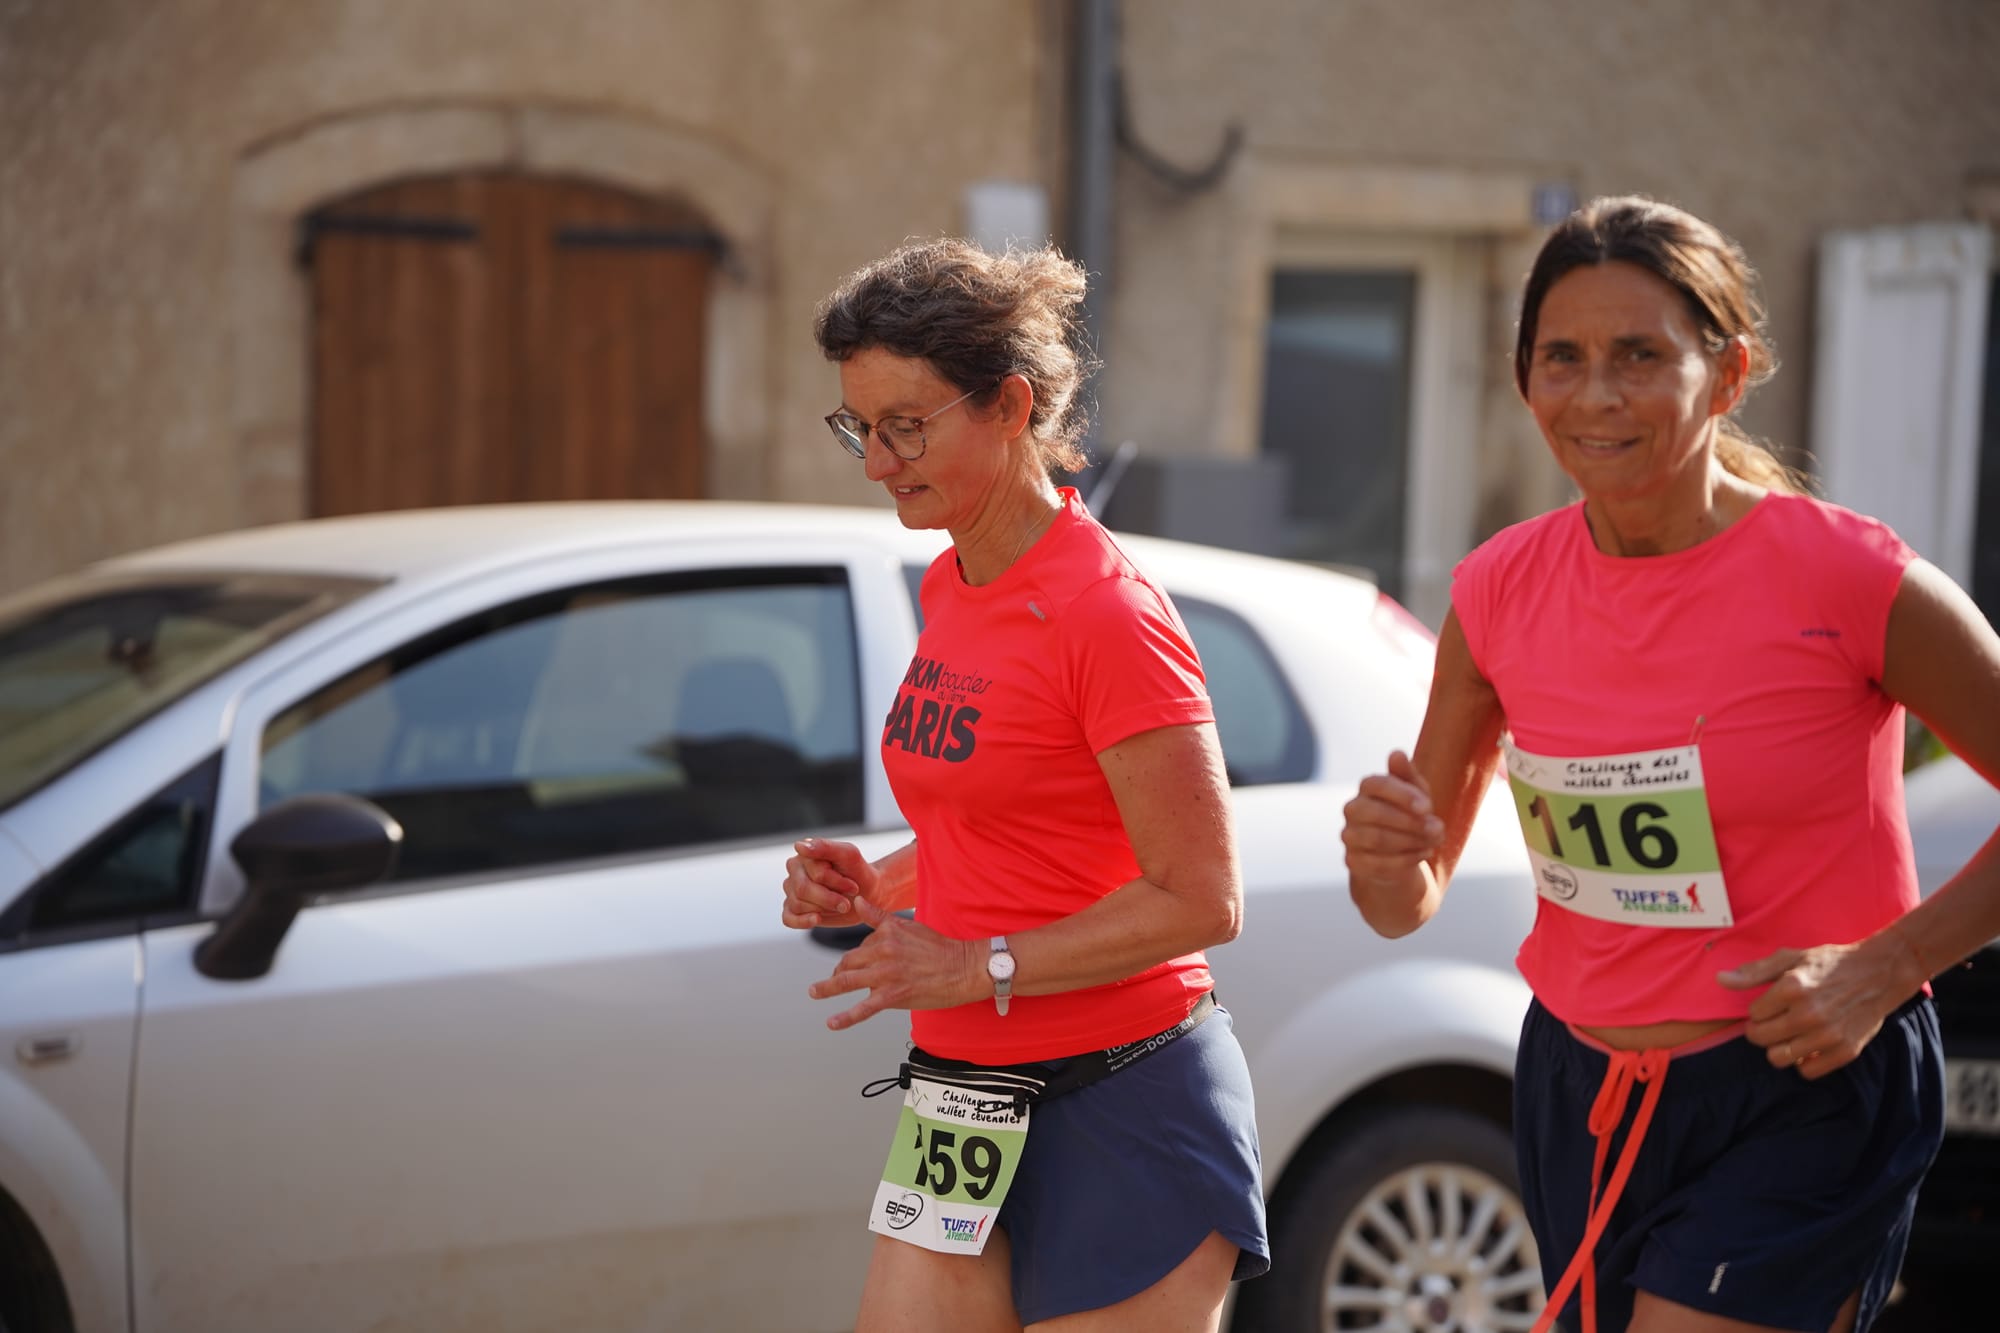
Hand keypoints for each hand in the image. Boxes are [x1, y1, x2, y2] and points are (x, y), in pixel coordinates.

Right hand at [780, 837, 877, 928]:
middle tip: (846, 904)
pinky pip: (788, 918)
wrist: (865, 894)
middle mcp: (794, 870)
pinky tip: (816, 919)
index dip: (836, 883)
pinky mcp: (793, 909)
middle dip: (829, 899)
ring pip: (798, 904)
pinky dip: (802, 921)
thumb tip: (799, 846)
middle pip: (803, 889)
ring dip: (823, 909)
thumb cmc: (858, 873)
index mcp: (805, 854)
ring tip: (838, 906)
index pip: (815, 873)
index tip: (853, 887)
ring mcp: (791, 890)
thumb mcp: (849, 855)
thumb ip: (825, 847)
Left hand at [806, 896, 984, 1030]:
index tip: (854, 964)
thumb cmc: (939, 948)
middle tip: (830, 981)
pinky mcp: (893, 996)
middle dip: (837, 972)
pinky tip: (832, 1023)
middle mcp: (882, 951)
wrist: (964, 968)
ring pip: (848, 981)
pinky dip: (845, 1018)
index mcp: (886, 933)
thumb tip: (857, 902)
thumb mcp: (908, 925)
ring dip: (827, 988)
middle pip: (848, 962)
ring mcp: (886, 975)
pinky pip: (863, 1009)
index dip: (856, 957)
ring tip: (815, 992)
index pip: (860, 946)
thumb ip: (879, 917)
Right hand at [1341, 750, 1444, 886]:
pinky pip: (1378, 863)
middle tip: (1438, 829)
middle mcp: (1352, 809)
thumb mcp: (1416, 793)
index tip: (1428, 808)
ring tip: (1433, 841)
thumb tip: (1396, 753)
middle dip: (1410, 823)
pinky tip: (1423, 853)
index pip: (1377, 785)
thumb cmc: (1410, 814)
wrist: (1401, 851)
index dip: (1403, 795)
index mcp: (1367, 787)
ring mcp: (1350, 836)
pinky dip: (1406, 859)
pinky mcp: (1353, 861)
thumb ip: (1407, 774)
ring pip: (1377, 839)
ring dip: (1411, 841)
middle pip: (1375, 814)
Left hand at [1718, 938, 1924, 1079]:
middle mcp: (1809, 1013)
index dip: (1758, 1010)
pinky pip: (1807, 1071)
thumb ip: (1754, 971)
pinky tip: (1807, 1046)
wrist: (1880, 973)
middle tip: (1773, 1022)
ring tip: (1788, 1035)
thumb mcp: (1791, 958)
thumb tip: (1720, 980)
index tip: (1769, 1005)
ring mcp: (1828, 1035)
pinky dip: (1803, 1062)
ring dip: (1778, 1048)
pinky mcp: (1846, 1051)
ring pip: (1779, 1058)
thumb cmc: (1830, 964)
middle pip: (1761, 1038)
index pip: (1753, 1013)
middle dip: (1760, 1030)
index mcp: (1792, 987)